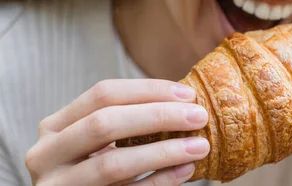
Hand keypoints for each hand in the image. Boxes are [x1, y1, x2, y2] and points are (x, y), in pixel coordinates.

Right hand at [26, 79, 209, 185]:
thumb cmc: (93, 174)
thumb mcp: (96, 144)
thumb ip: (126, 123)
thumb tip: (184, 101)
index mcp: (54, 127)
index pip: (102, 94)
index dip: (148, 90)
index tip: (187, 94)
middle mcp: (47, 154)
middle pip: (105, 123)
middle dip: (158, 116)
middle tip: (199, 116)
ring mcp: (60, 185)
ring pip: (114, 164)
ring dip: (164, 152)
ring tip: (200, 146)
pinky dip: (159, 181)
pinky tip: (185, 170)